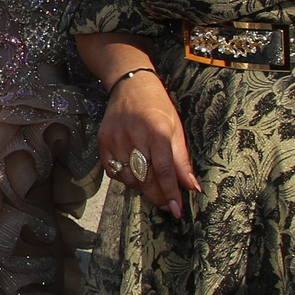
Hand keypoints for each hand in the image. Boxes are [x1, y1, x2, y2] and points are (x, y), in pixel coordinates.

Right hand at [98, 69, 198, 216]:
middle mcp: (135, 136)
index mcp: (157, 132)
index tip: (176, 209)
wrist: (131, 84)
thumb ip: (181, 160)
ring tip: (152, 188)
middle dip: (157, 196)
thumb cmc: (157, 105)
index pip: (164, 171)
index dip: (170, 193)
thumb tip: (191, 186)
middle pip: (145, 178)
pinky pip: (113, 171)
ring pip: (128, 178)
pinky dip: (124, 178)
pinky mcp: (103, 140)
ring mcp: (116, 139)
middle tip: (167, 205)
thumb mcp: (176, 129)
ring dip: (142, 188)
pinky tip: (134, 176)